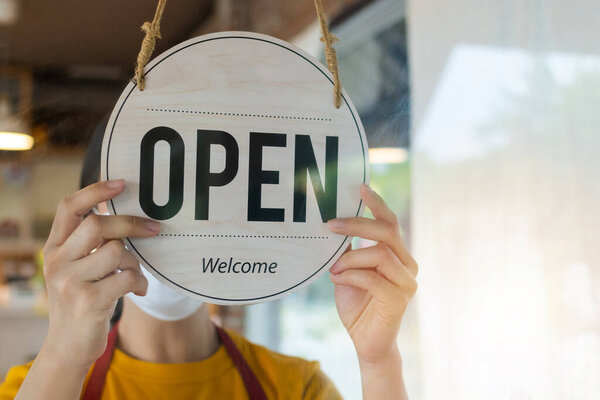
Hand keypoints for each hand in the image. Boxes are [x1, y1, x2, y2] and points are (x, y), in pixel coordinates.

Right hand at [40, 180, 159, 369]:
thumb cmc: (82, 301)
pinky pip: (127, 277)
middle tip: (155, 228)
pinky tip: (138, 291)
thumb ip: (90, 245)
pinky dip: (140, 282)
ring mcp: (69, 281)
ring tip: (136, 275)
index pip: (69, 208)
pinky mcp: (87, 301)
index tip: (121, 183)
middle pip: (98, 225)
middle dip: (131, 224)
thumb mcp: (76, 269)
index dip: (95, 191)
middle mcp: (56, 261)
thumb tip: (125, 216)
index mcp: (54, 248)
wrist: (68, 347)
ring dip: (135, 262)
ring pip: (117, 251)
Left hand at [327, 184, 417, 365]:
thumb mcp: (347, 271)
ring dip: (350, 258)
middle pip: (387, 233)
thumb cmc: (357, 304)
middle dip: (357, 224)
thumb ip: (347, 250)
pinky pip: (373, 278)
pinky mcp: (399, 300)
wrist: (366, 342)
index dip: (377, 204)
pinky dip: (350, 276)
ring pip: (379, 254)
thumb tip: (332, 223)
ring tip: (332, 269)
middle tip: (330, 224)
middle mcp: (407, 265)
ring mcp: (406, 283)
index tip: (360, 187)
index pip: (390, 223)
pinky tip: (337, 280)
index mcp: (398, 255)